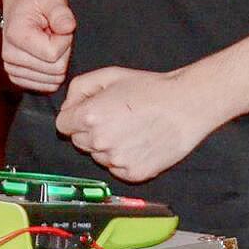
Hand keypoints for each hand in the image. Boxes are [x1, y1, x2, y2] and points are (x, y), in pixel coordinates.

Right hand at [1, 0, 75, 91]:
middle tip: (54, 34)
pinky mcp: (18, 77)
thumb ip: (60, 12)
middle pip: (54, 71)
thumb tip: (68, 28)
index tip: (58, 26)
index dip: (64, 40)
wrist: (20, 1)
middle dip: (63, 52)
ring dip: (57, 61)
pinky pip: (46, 86)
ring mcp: (12, 69)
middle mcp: (9, 56)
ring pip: (52, 81)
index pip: (53, 54)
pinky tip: (44, 54)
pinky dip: (51, 72)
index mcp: (16, 36)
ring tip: (48, 41)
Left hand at [54, 66, 216, 182]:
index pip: (62, 125)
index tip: (89, 112)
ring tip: (131, 129)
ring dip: (107, 146)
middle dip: (90, 131)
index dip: (74, 116)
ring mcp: (116, 161)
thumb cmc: (150, 88)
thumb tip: (69, 106)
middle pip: (79, 142)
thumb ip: (80, 88)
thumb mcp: (110, 75)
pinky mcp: (133, 174)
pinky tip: (139, 142)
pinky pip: (117, 168)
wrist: (186, 106)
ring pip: (98, 157)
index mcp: (90, 117)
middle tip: (115, 117)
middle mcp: (99, 142)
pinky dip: (124, 158)